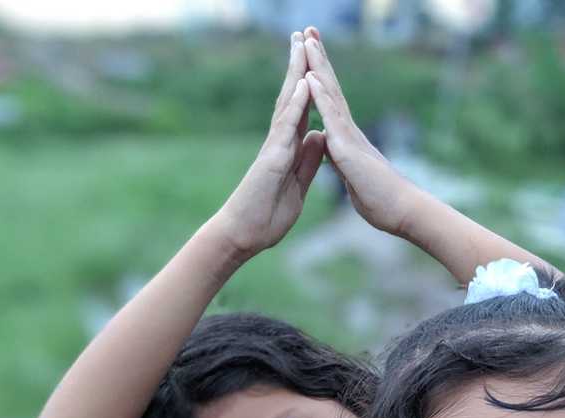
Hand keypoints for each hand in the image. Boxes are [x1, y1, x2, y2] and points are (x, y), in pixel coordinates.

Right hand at [212, 32, 324, 257]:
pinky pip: (285, 128)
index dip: (312, 86)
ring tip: (302, 45)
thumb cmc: (267, 215)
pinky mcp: (271, 159)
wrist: (246, 235)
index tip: (317, 61)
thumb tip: (318, 136)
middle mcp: (279, 142)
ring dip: (296, 74)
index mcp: (288, 149)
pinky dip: (296, 105)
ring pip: (287, 104)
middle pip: (293, 98)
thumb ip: (308, 161)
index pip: (303, 111)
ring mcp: (273, 148)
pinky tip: (304, 85)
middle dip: (300, 67)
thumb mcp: (298, 185)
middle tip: (304, 36)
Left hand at [302, 29, 415, 235]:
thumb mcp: (355, 179)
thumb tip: (338, 155)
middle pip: (330, 89)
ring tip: (307, 40)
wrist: (402, 212)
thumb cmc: (383, 201)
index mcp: (347, 140)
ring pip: (331, 95)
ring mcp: (350, 138)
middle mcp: (349, 132)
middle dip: (318, 60)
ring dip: (318, 66)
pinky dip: (321, 96)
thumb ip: (345, 163)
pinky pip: (332, 118)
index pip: (330, 103)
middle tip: (308, 31)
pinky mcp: (349, 150)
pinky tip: (311, 77)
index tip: (310, 55)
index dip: (319, 79)